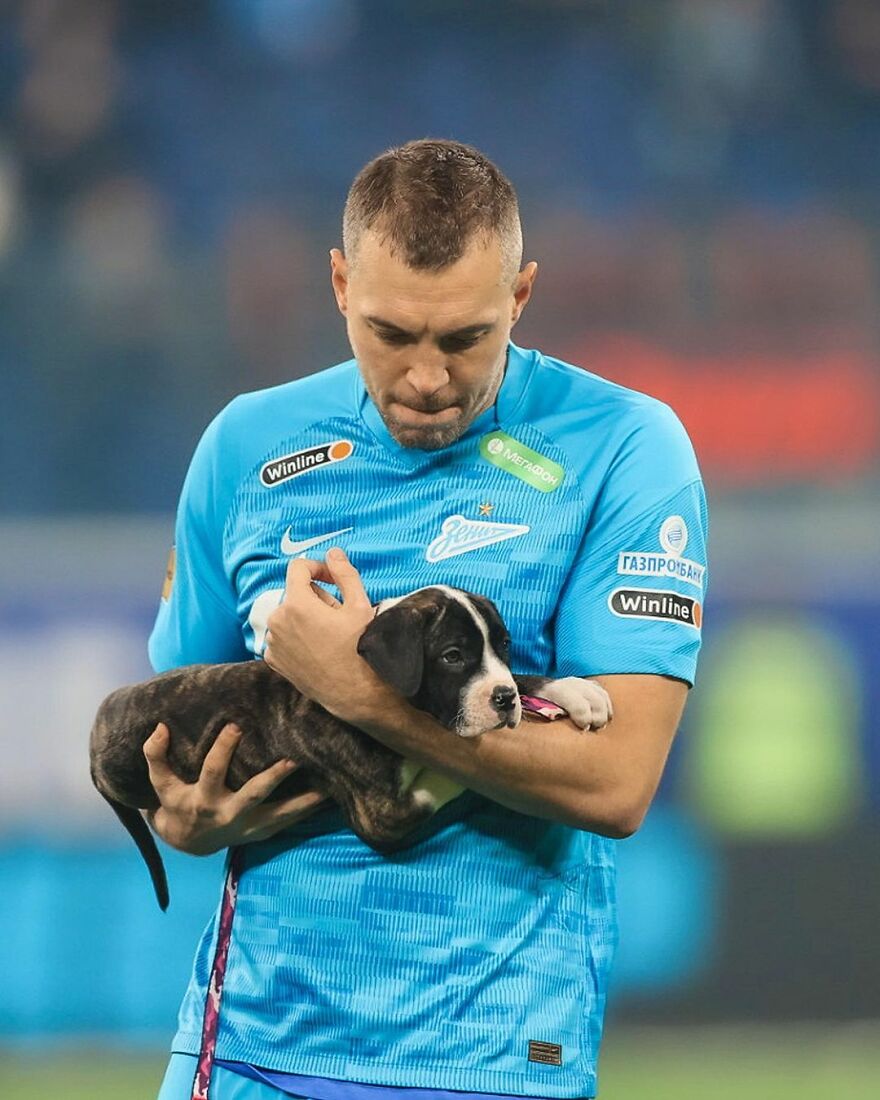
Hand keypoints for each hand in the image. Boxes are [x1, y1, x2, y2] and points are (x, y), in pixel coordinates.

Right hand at [142, 722, 327, 854]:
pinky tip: (330, 798)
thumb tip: (159, 727)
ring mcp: (248, 826)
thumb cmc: (176, 804)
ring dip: (304, 802)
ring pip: (280, 815)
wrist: (189, 842)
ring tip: (328, 788)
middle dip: (273, 778)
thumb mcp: (160, 784)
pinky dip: (308, 811)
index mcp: (203, 799)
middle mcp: (228, 814)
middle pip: (253, 795)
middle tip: (293, 760)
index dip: (222, 749)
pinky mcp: (262, 832)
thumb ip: (156, 756)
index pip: (213, 770)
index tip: (236, 726)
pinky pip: (289, 822)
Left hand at [264, 547, 385, 722]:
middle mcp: (277, 621)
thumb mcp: (359, 606)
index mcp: (296, 604)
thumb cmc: (359, 649)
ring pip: (289, 614)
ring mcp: (273, 642)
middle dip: (316, 597)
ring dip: (306, 617)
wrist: (353, 693)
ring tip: (329, 634)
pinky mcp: (273, 659)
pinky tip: (316, 648)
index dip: (318, 567)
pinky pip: (282, 635)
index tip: (332, 578)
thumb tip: (333, 553)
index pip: (298, 567)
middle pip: (295, 592)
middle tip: (339, 614)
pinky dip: (296, 636)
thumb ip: (345, 574)